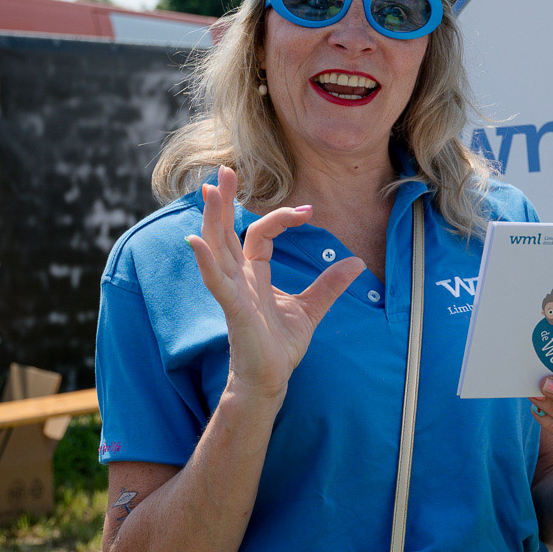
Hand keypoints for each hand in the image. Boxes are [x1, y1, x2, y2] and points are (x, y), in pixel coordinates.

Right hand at [184, 165, 364, 398]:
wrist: (270, 380)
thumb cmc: (280, 347)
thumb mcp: (311, 309)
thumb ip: (329, 285)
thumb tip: (355, 262)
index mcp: (254, 275)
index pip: (261, 235)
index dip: (281, 219)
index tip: (308, 211)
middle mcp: (238, 278)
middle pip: (227, 232)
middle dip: (223, 202)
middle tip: (222, 171)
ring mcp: (232, 292)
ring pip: (217, 249)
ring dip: (212, 220)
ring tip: (208, 192)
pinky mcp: (233, 309)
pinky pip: (216, 281)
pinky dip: (206, 261)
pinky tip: (197, 241)